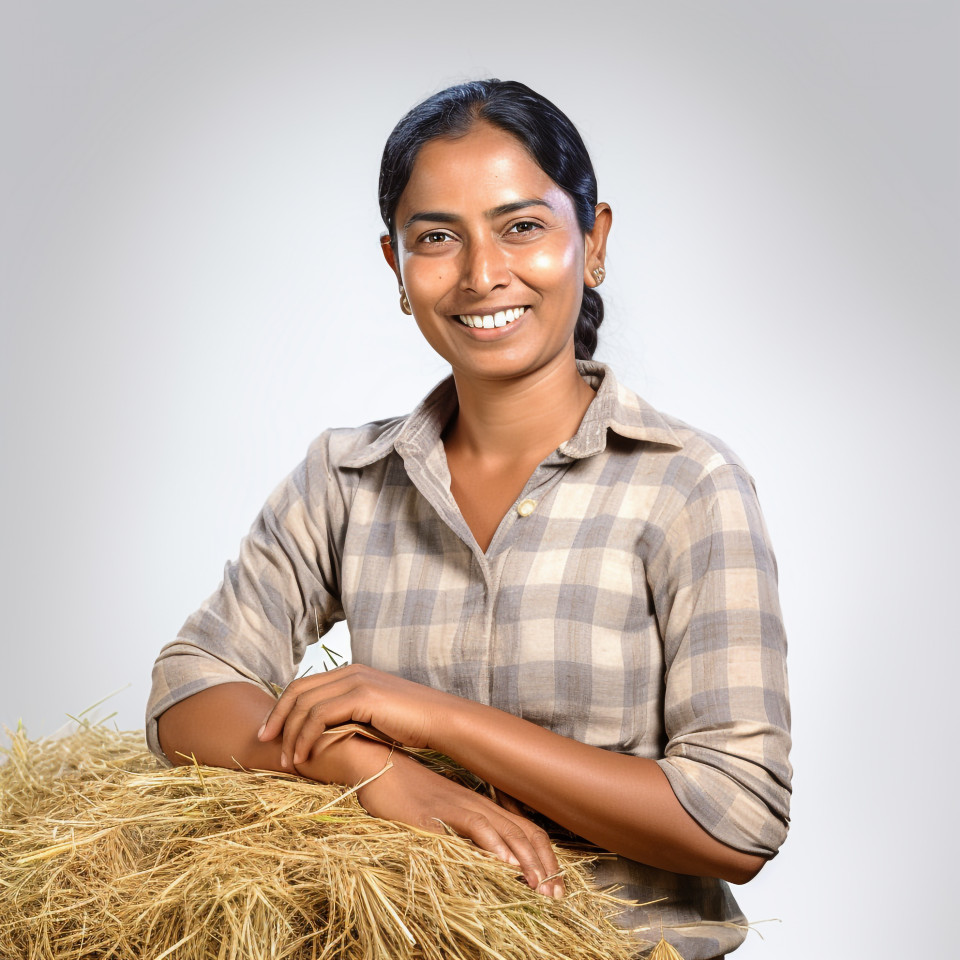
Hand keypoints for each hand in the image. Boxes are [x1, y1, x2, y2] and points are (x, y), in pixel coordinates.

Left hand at [258, 664, 454, 769]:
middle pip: (297, 690)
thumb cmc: (414, 725)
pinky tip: (304, 757)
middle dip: (276, 717)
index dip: (282, 708)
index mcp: (352, 672)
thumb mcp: (375, 718)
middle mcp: (351, 671)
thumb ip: (350, 718)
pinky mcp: (362, 696)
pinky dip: (305, 737)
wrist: (443, 720)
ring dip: (290, 734)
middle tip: (263, 743)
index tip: (270, 733)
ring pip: (304, 705)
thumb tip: (325, 737)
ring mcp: (356, 681)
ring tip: (286, 761)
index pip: (304, 685)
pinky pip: (319, 716)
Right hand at [300, 735, 563, 897]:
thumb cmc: (401, 792)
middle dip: (545, 867)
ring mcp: (459, 805)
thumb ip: (456, 833)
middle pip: (525, 833)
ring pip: (506, 832)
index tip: (556, 887)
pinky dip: (493, 845)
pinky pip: (473, 827)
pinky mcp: (439, 811)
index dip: (544, 858)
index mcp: (479, 805)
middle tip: (558, 897)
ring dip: (527, 862)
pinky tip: (505, 864)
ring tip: (542, 888)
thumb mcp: (435, 817)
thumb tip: (474, 859)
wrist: (373, 764)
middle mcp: (476, 803)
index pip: (525, 830)